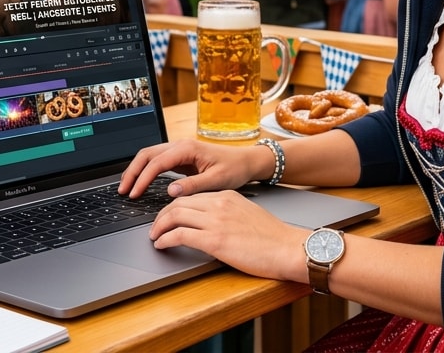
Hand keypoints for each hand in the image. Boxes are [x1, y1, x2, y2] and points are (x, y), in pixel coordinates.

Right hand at [117, 139, 265, 198]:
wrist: (247, 161)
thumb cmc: (235, 169)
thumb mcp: (217, 180)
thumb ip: (193, 186)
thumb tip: (171, 191)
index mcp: (188, 148)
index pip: (157, 163)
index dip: (142, 179)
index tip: (134, 194)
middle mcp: (181, 145)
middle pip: (147, 155)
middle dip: (132, 172)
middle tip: (123, 191)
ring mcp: (180, 150)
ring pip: (150, 156)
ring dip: (136, 170)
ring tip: (127, 188)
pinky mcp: (181, 158)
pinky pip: (157, 162)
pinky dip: (146, 171)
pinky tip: (141, 183)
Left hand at [149, 190, 309, 282]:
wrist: (289, 248)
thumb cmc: (274, 238)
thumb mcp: (248, 216)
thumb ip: (228, 215)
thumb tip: (213, 225)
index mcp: (228, 196)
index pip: (192, 195)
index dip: (175, 206)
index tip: (168, 216)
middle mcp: (219, 204)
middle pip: (178, 202)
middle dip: (162, 215)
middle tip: (155, 227)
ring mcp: (216, 221)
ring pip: (174, 215)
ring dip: (159, 226)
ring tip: (154, 236)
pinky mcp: (214, 240)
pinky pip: (179, 235)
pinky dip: (165, 239)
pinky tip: (161, 245)